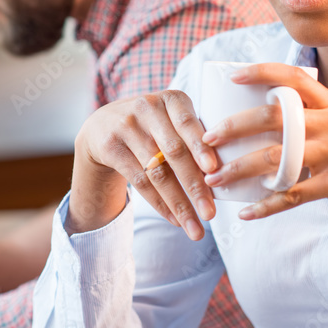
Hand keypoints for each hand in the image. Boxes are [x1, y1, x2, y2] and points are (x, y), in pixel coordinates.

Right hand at [70, 90, 220, 239]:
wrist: (103, 124)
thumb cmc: (154, 125)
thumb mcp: (173, 118)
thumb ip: (195, 137)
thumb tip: (224, 174)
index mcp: (171, 99)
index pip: (187, 123)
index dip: (200, 146)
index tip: (214, 170)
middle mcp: (147, 108)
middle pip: (173, 152)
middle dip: (195, 186)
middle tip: (211, 214)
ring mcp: (125, 127)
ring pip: (156, 172)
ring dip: (178, 204)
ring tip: (195, 228)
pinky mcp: (109, 147)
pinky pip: (139, 181)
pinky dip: (160, 204)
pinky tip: (175, 219)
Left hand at [200, 63, 327, 233]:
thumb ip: (307, 119)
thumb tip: (253, 115)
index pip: (294, 76)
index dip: (262, 72)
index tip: (232, 77)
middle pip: (274, 116)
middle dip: (234, 127)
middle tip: (207, 140)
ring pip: (277, 157)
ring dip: (239, 170)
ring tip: (214, 180)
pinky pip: (292, 194)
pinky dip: (266, 205)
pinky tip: (246, 212)